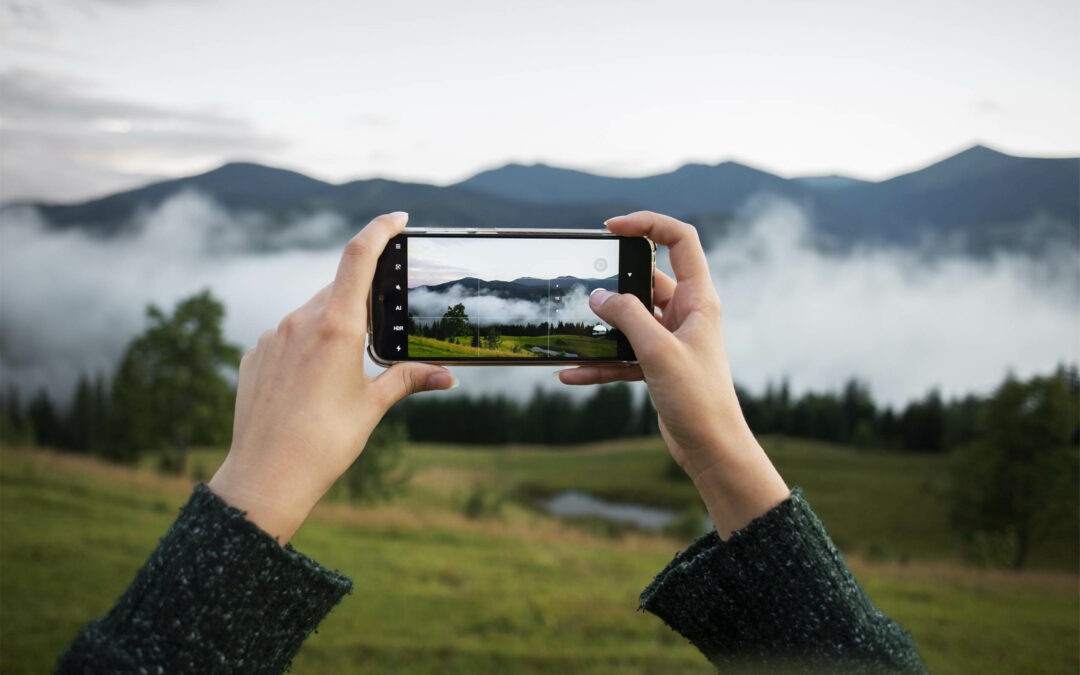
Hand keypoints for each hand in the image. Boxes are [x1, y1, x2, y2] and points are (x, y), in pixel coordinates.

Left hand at [209, 212, 456, 542]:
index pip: (358, 257)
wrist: (266, 477)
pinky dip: (305, 347)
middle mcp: (300, 321)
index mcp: (335, 326)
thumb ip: (408, 379)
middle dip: (361, 300)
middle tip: (381, 326)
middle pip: (338, 290)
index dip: (379, 229)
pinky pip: (286, 338)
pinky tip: (311, 386)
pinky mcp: (254, 356)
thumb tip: (448, 376)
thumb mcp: (373, 406)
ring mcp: (272, 337)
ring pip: (310, 314)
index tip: (398, 218)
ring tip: (344, 371)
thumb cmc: (325, 442)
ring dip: (332, 326)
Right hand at [557, 211, 788, 537]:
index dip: (649, 224)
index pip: (680, 241)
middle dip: (614, 284)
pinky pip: (623, 354)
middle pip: (646, 280)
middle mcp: (686, 314)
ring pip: (629, 321)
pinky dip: (600, 362)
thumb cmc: (698, 399)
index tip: (612, 228)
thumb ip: (627, 317)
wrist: (712, 449)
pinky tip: (571, 373)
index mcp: (699, 300)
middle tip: (583, 285)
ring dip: (602, 329)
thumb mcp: (658, 352)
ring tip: (572, 332)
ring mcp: (671, 340)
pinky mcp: (658, 365)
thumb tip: (598, 296)